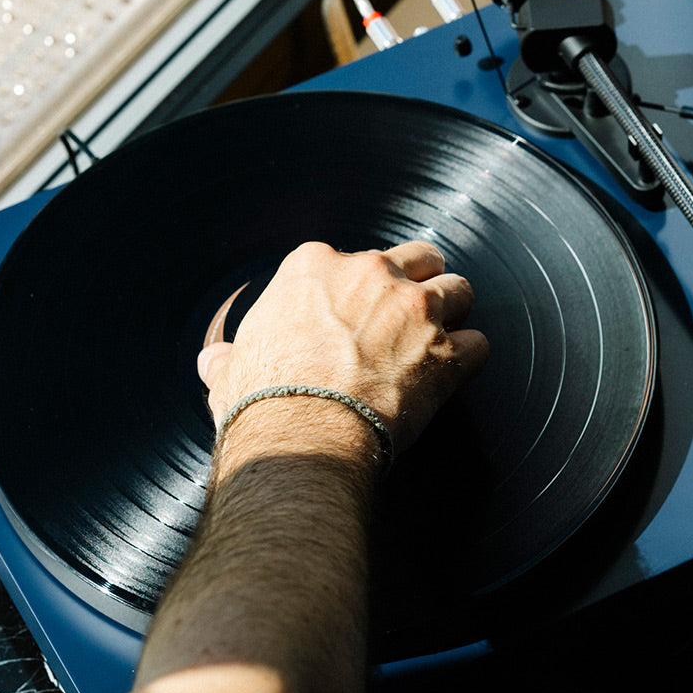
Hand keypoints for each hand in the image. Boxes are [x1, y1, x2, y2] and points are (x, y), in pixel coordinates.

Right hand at [197, 240, 488, 454]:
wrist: (301, 434)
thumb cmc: (261, 400)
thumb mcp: (231, 369)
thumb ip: (229, 357)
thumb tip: (214, 362)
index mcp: (316, 266)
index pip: (356, 259)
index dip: (364, 288)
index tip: (359, 314)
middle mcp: (372, 275)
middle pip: (421, 258)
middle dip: (422, 283)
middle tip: (414, 315)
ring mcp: (415, 311)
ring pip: (460, 292)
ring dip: (454, 315)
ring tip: (441, 341)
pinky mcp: (445, 354)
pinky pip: (478, 345)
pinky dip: (469, 361)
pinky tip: (454, 376)